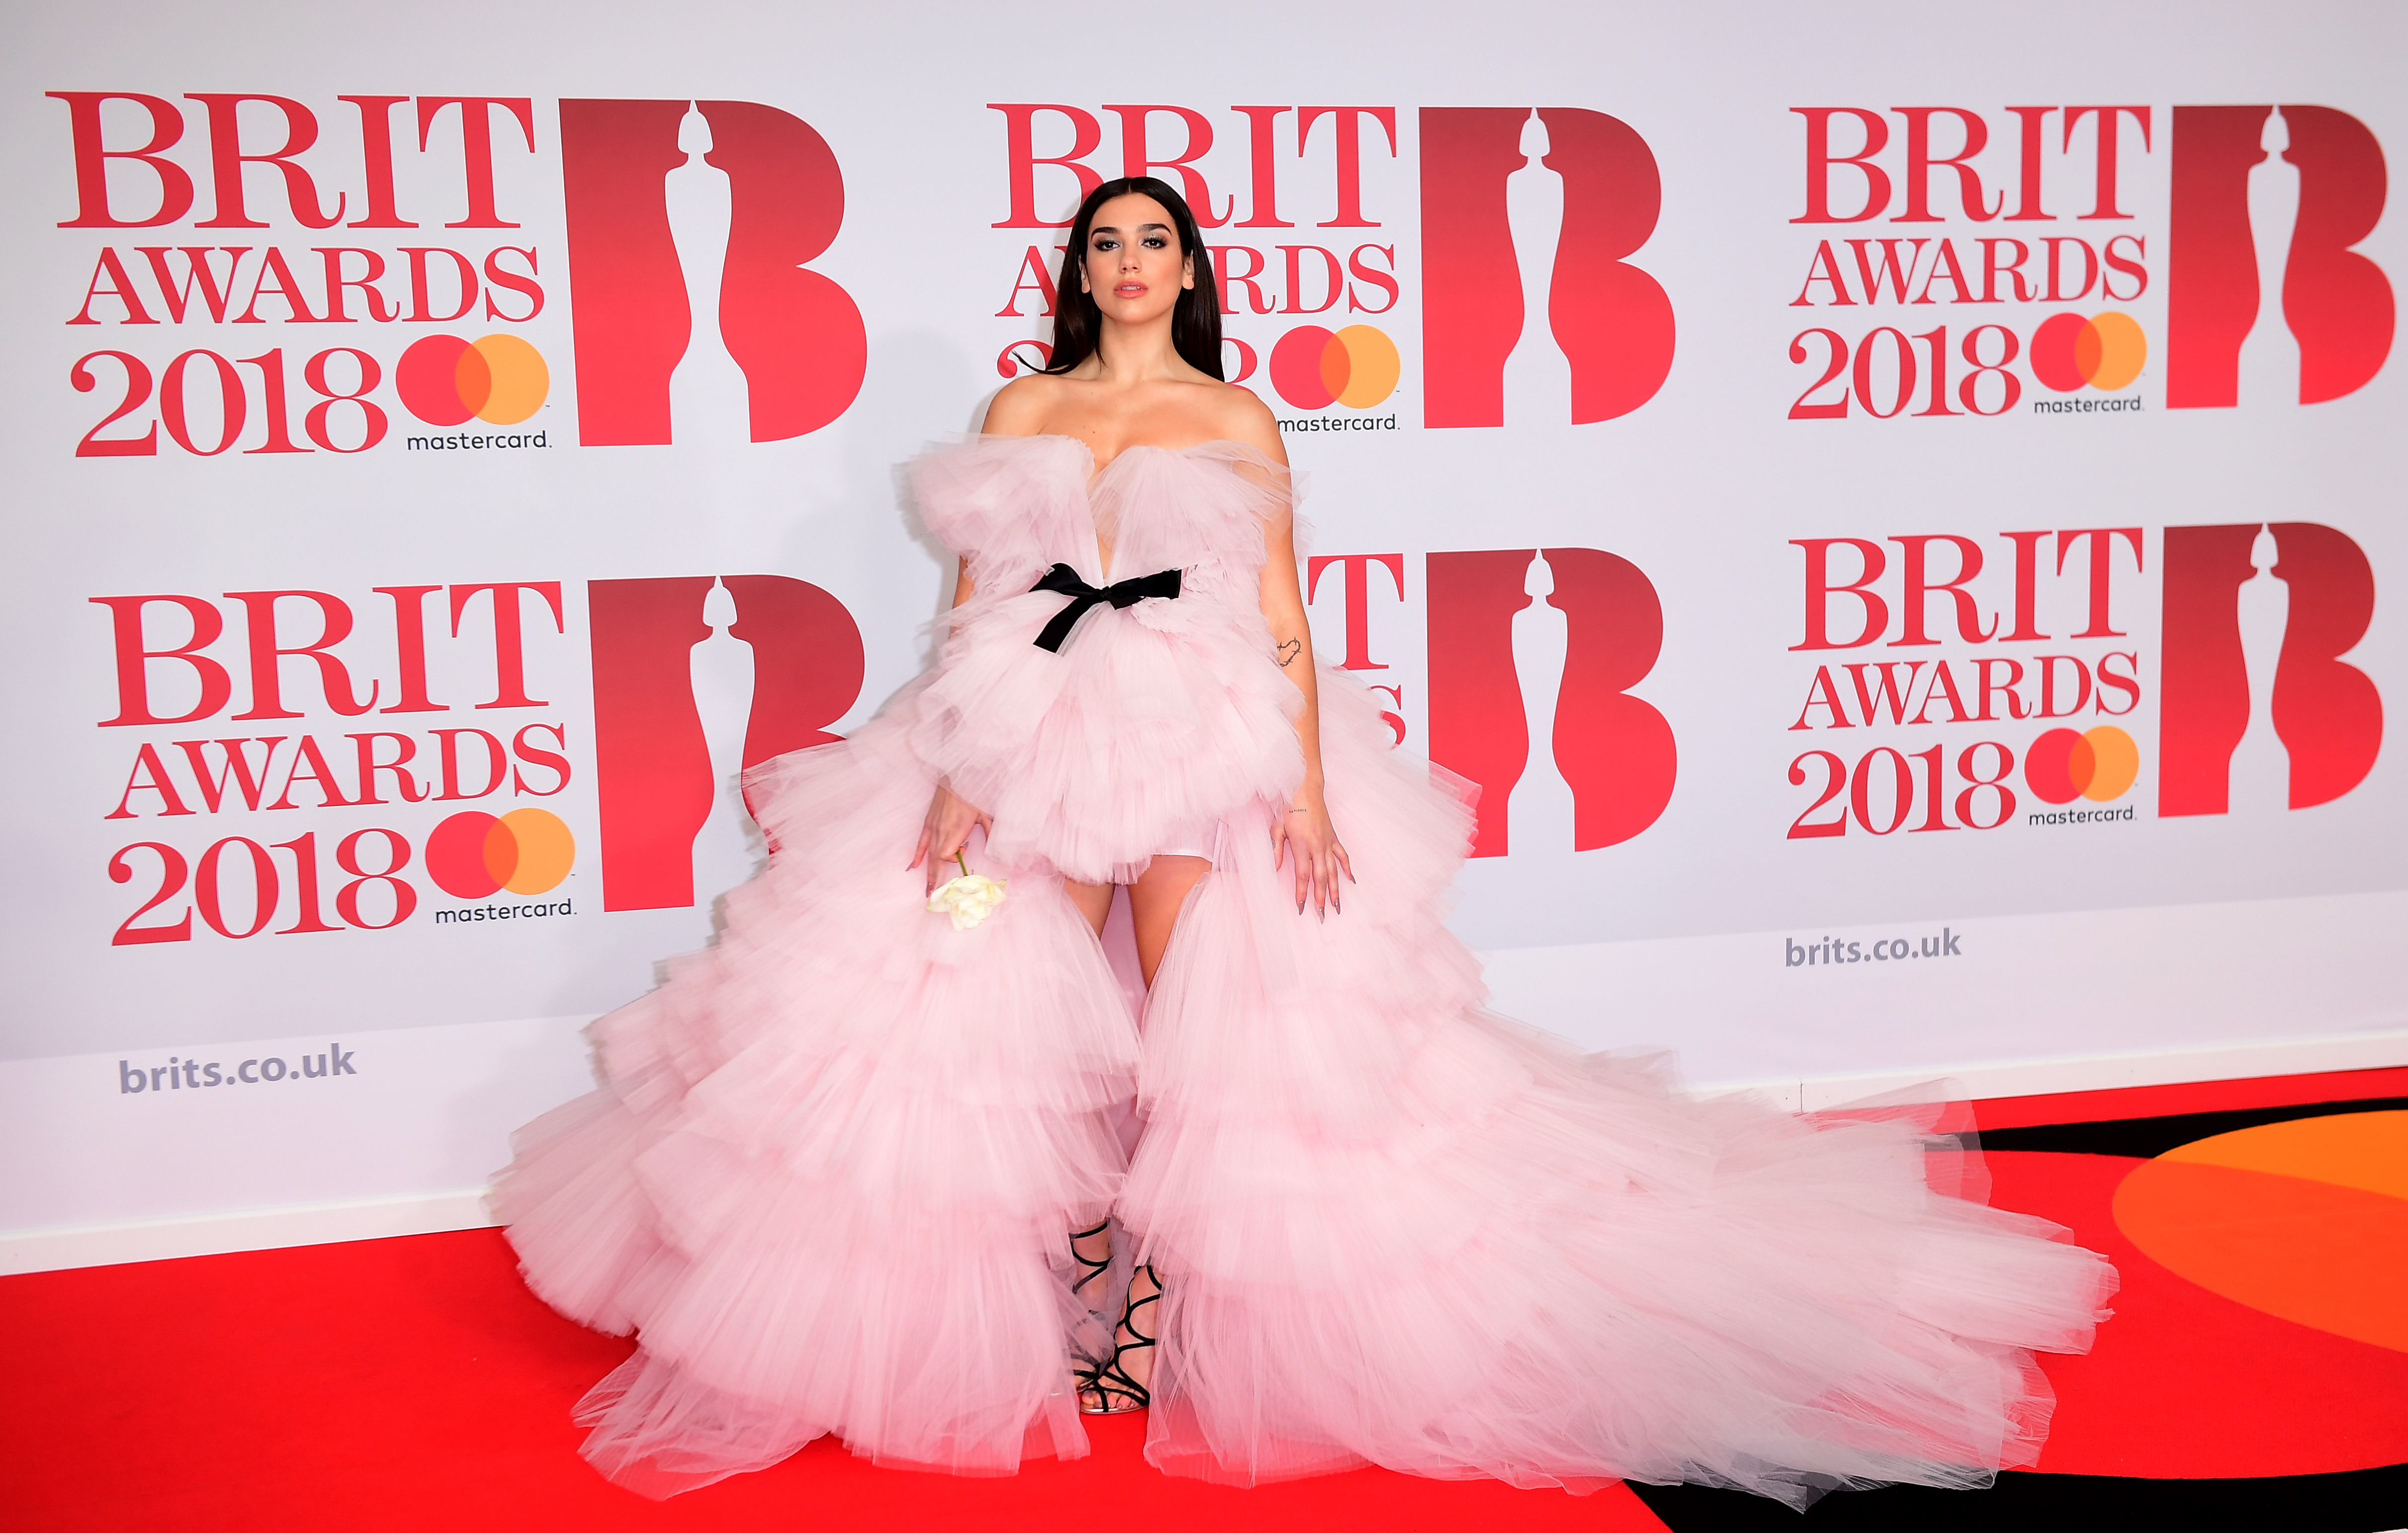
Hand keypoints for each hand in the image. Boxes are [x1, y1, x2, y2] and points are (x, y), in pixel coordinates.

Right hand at [912, 782, 994, 892]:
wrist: (957, 776)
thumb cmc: (972, 794)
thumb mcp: (986, 814)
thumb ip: (990, 832)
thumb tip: (994, 849)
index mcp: (955, 830)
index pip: (948, 854)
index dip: (953, 859)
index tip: (964, 851)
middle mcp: (940, 831)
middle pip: (935, 859)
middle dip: (934, 878)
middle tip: (931, 895)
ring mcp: (932, 827)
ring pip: (927, 854)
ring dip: (926, 871)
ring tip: (926, 887)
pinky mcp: (928, 822)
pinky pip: (920, 843)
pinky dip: (916, 855)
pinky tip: (912, 867)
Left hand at [1271, 783, 1352, 917]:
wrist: (1305, 788)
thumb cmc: (1288, 806)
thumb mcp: (1276, 827)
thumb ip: (1276, 849)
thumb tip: (1275, 868)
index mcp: (1301, 845)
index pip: (1302, 875)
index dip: (1302, 893)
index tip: (1301, 907)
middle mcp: (1317, 846)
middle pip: (1320, 878)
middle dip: (1320, 898)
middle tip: (1321, 915)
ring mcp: (1328, 842)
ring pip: (1334, 871)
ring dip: (1335, 890)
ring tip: (1336, 906)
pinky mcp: (1334, 837)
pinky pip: (1343, 856)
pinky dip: (1347, 869)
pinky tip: (1351, 881)